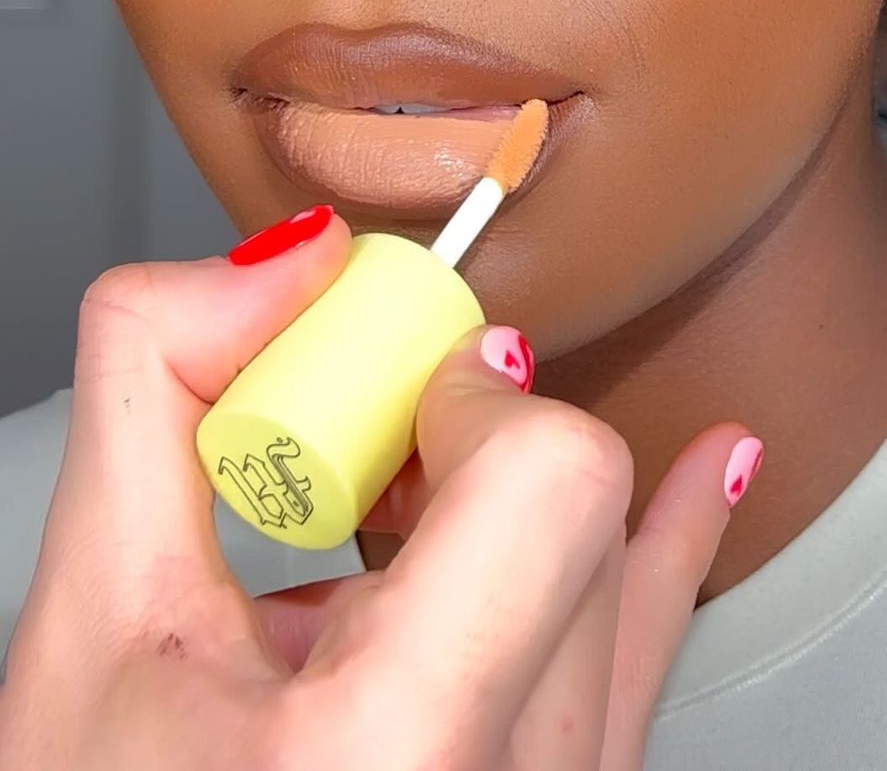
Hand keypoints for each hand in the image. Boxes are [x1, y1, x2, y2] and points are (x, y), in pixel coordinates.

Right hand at [0, 216, 759, 768]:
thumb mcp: (85, 623)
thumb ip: (156, 389)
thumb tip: (283, 258)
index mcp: (398, 756)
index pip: (552, 477)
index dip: (471, 392)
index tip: (394, 384)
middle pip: (589, 513)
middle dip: (469, 438)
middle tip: (371, 441)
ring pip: (634, 583)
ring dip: (538, 486)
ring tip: (496, 405)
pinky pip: (657, 664)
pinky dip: (662, 551)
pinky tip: (708, 477)